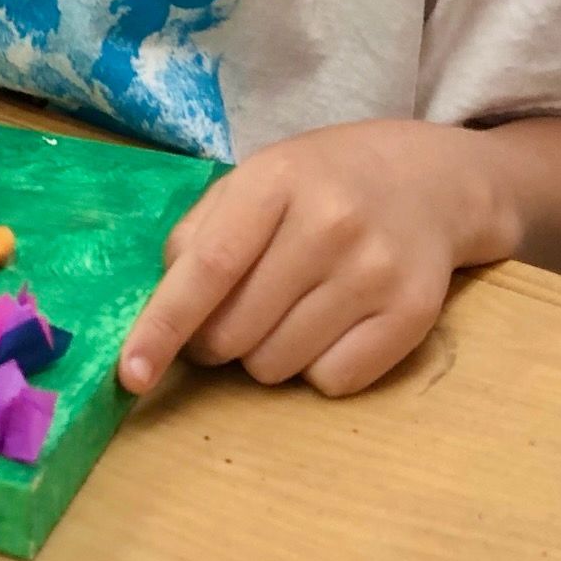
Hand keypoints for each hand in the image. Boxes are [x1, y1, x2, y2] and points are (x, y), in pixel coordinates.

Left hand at [120, 120, 505, 399]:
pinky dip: (317, 368)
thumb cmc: (323, 181)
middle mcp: (328, 224)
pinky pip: (332, 383)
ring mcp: (374, 272)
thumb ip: (203, 231)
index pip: (209, 267)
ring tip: (291, 307)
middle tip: (236, 310)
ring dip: (265, 354)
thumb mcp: (259, 177)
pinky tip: (333, 323)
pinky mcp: (412, 316)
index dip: (163, 325)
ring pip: (277, 366)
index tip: (130, 374)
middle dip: (215, 340)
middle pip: (235, 331)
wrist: (430, 180)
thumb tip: (164, 303)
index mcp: (276, 181)